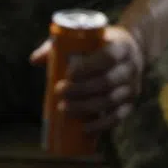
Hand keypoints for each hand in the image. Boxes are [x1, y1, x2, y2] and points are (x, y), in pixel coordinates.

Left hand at [30, 25, 144, 132]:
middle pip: (107, 81)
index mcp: (122, 47)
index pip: (108, 57)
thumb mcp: (88, 38)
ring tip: (63, 109)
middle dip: (81, 89)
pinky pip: (118, 117)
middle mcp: (131, 67)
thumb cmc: (101, 44)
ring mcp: (132, 87)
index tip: (68, 73)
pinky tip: (85, 129)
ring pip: (110, 100)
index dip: (88, 67)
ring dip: (86, 107)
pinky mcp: (130, 103)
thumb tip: (34, 60)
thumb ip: (61, 46)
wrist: (133, 50)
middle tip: (59, 91)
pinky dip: (101, 125)